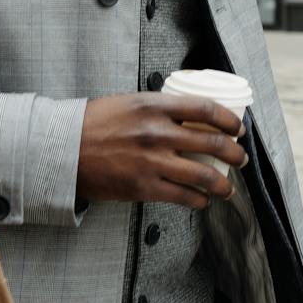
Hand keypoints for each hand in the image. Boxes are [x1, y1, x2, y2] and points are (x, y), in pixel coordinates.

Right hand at [75, 93, 247, 208]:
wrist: (61, 149)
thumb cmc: (94, 123)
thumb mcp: (130, 102)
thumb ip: (160, 108)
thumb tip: (190, 115)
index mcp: (155, 106)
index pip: (206, 109)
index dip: (229, 120)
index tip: (237, 128)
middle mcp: (157, 133)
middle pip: (212, 143)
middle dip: (234, 154)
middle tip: (240, 159)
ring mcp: (151, 162)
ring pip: (203, 176)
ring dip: (223, 184)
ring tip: (229, 188)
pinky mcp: (142, 187)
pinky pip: (182, 197)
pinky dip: (199, 200)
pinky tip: (203, 200)